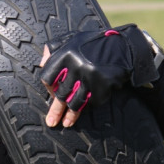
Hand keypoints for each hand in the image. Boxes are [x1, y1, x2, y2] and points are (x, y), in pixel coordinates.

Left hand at [39, 24, 159, 127]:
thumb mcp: (70, 40)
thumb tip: (41, 63)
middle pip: (61, 94)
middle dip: (56, 110)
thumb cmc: (93, 44)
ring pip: (75, 102)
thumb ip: (54, 49)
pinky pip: (92, 101)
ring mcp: (90, 78)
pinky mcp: (103, 86)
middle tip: (51, 121)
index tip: (51, 94)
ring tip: (66, 123)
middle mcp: (76, 67)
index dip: (48, 88)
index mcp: (65, 55)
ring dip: (70, 115)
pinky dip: (88, 105)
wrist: (122, 46)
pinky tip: (85, 109)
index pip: (47, 77)